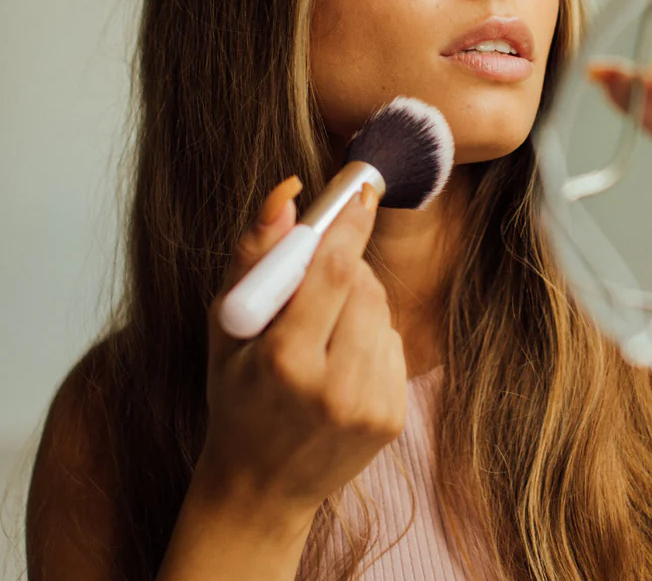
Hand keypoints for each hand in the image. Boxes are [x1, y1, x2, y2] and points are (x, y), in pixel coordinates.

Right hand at [196, 176, 406, 528]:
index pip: (332, 273)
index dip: (350, 226)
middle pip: (362, 286)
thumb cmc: (236, 396)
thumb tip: (286, 193)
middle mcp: (333, 387)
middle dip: (344, 268)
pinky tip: (340, 362)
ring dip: (358, 302)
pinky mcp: (392, 418)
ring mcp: (368, 406)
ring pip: (381, 311)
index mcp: (284, 361)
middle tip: (316, 282)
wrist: (261, 488)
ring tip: (321, 333)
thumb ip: (255, 256)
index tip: (362, 193)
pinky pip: (393, 343)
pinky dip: (370, 337)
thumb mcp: (229, 326)